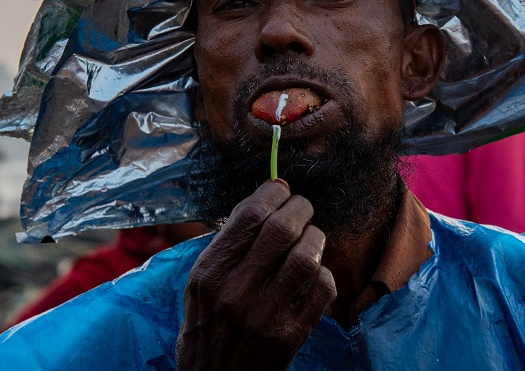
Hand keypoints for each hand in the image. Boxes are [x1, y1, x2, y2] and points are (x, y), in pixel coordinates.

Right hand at [176, 180, 335, 370]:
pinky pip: (322, 289)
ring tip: (310, 238)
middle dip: (299, 208)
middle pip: (282, 229)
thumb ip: (227, 245)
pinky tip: (314, 274)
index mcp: (209, 274)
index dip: (271, 193)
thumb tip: (262, 200)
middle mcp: (235, 293)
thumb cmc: (207, 327)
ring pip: (307, 256)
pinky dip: (323, 273)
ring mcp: (265, 316)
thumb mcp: (200, 285)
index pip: (249, 216)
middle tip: (301, 208)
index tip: (280, 189)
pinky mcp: (291, 335)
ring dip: (315, 238)